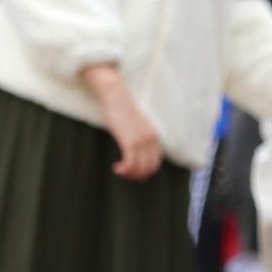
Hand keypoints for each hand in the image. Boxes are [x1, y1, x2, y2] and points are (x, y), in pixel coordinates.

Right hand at [81, 64, 165, 181]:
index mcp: (154, 135)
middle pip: (150, 168)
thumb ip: (138, 135)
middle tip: (126, 175)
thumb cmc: (121, 108)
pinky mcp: (129, 142)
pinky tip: (116, 168)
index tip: (135, 174)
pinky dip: (123, 170)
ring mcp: (141, 141)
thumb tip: (133, 148)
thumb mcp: (135, 124)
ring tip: (120, 172)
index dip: (146, 172)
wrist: (115, 95)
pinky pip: (130, 164)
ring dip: (129, 174)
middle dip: (138, 176)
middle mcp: (150, 139)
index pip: (156, 162)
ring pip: (140, 168)